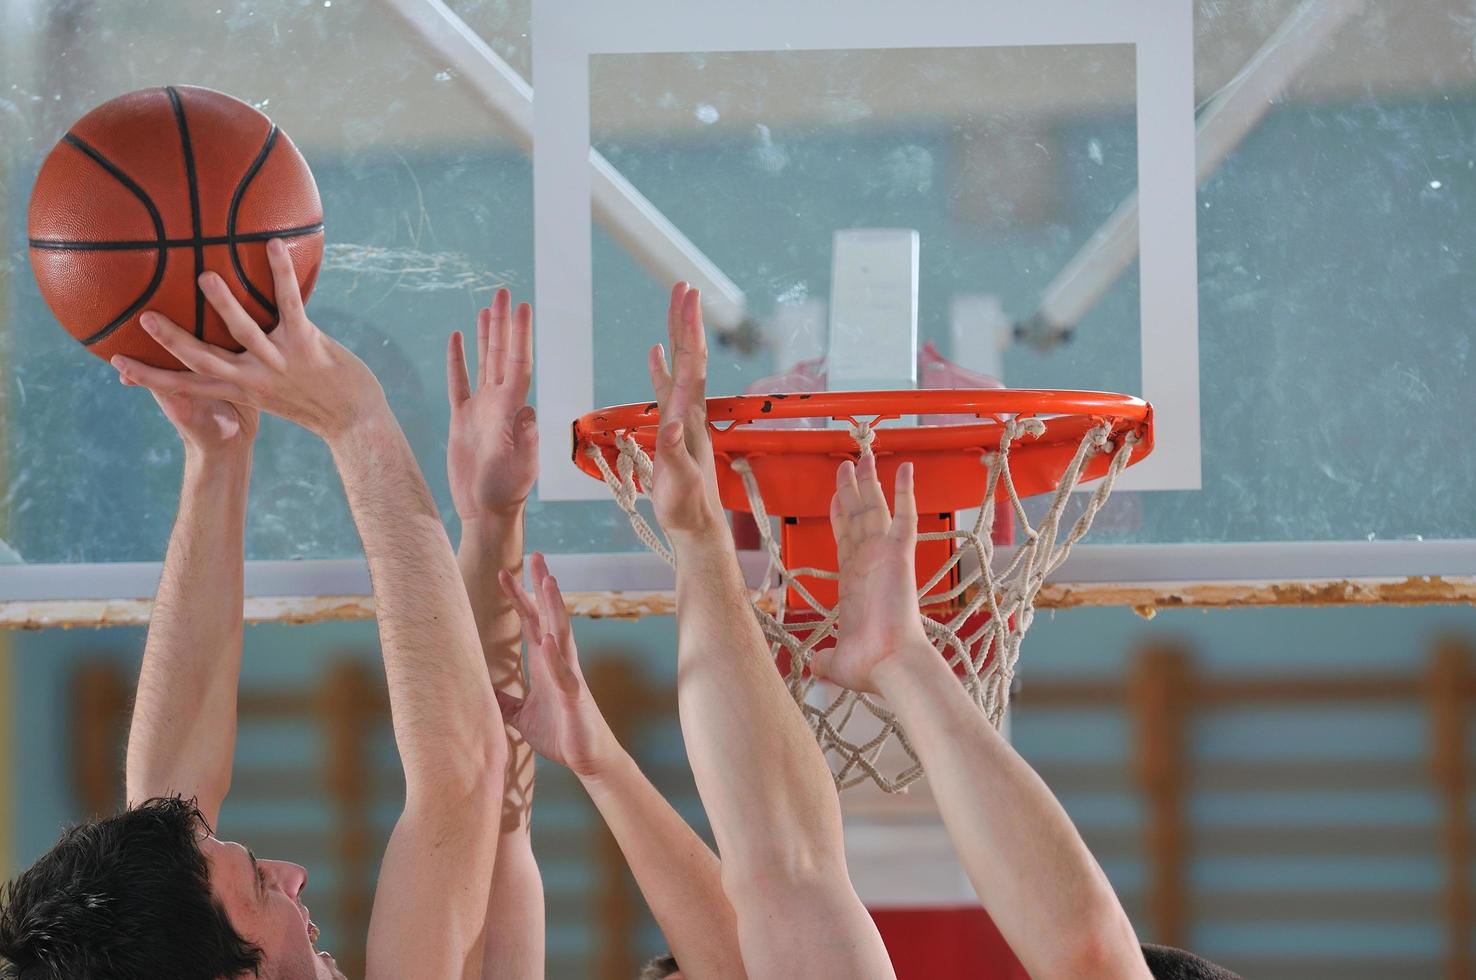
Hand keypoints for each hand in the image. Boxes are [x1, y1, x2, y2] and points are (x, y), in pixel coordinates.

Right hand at [109, 239, 386, 441]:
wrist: (356, 423)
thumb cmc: (316, 404)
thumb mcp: (275, 394)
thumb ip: (250, 375)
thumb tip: (232, 351)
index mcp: (241, 390)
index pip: (188, 384)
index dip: (152, 376)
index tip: (117, 363)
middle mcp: (255, 379)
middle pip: (204, 359)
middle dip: (173, 340)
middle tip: (144, 316)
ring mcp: (281, 362)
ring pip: (245, 331)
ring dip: (225, 305)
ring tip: (205, 277)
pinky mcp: (308, 344)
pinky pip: (290, 304)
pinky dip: (281, 274)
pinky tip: (273, 246)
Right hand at [446, 289, 536, 518]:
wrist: (486, 511)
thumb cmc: (506, 493)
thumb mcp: (520, 468)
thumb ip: (525, 441)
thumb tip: (529, 414)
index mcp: (513, 410)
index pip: (518, 363)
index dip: (520, 335)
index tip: (521, 307)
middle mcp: (499, 404)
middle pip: (502, 354)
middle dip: (503, 324)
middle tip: (504, 292)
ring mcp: (480, 410)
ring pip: (483, 363)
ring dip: (486, 335)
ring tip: (487, 307)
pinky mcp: (462, 420)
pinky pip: (458, 383)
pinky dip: (459, 360)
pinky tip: (459, 338)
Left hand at [496, 553, 619, 777]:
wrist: (587, 758)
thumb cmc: (558, 733)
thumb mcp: (520, 715)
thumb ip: (503, 700)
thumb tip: (478, 690)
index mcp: (544, 661)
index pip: (530, 621)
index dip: (518, 598)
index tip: (503, 573)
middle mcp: (558, 660)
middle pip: (549, 615)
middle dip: (542, 585)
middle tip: (537, 555)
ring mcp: (569, 675)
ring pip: (562, 633)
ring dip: (555, 608)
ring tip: (549, 582)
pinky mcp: (574, 696)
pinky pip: (565, 673)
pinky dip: (556, 656)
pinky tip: (549, 639)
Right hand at [646, 283, 723, 536]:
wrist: (696, 525)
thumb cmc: (686, 507)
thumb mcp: (677, 482)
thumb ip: (671, 453)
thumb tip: (670, 425)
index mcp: (691, 418)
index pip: (693, 364)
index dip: (689, 330)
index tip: (688, 297)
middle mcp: (691, 411)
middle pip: (692, 356)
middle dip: (686, 320)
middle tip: (683, 286)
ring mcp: (684, 418)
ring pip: (682, 367)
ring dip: (677, 335)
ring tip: (674, 306)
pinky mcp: (675, 428)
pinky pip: (668, 388)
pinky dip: (662, 367)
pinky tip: (656, 352)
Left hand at [812, 455, 932, 693]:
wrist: (889, 664)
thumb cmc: (869, 666)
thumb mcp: (835, 662)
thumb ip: (823, 660)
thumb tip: (813, 668)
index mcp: (854, 583)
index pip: (845, 540)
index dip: (839, 517)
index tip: (835, 496)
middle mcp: (869, 564)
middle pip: (859, 517)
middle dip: (852, 490)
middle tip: (846, 463)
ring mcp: (885, 556)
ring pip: (875, 509)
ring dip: (868, 482)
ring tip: (862, 456)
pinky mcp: (900, 554)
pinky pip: (904, 517)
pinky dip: (905, 492)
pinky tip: (904, 468)